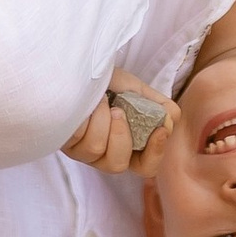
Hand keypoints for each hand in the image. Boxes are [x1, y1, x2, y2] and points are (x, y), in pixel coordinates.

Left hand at [62, 80, 176, 173]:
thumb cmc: (109, 83)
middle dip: (120, 136)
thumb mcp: (137, 90)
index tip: (160, 129)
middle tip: (118, 110)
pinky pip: (76, 136)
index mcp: (128, 147)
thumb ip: (158, 105)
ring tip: (100, 99)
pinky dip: (85, 115)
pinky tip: (86, 103)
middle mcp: (104, 155)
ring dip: (101, 119)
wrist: (80, 69)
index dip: (155, 154)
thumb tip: (171, 120)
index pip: (146, 167)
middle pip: (117, 166)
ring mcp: (82, 152)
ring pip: (95, 149)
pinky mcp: (64, 142)